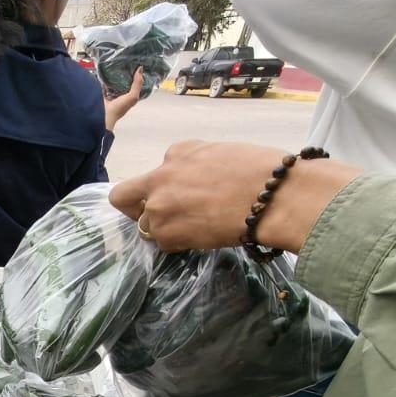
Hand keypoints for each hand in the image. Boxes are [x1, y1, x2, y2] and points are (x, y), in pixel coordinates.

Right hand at [103, 69, 143, 130]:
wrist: (103, 115)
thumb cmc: (119, 108)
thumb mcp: (133, 96)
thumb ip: (137, 84)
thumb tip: (140, 68)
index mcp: (130, 97)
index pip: (135, 84)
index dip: (137, 76)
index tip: (138, 64)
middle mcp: (121, 95)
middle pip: (125, 82)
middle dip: (126, 73)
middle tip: (127, 62)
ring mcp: (111, 94)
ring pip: (115, 82)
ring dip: (115, 75)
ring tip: (117, 63)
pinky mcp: (102, 92)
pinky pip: (104, 83)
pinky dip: (105, 78)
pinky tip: (106, 71)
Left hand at [110, 141, 362, 252]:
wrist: (272, 196)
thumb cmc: (260, 171)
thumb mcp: (219, 153)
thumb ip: (193, 166)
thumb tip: (189, 180)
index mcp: (176, 152)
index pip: (154, 173)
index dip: (163, 187)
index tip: (179, 196)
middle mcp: (159, 177)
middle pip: (123, 198)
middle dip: (133, 208)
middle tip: (157, 217)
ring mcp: (159, 207)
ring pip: (147, 225)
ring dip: (165, 229)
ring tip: (195, 228)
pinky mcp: (166, 233)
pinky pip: (163, 243)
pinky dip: (179, 243)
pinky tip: (202, 236)